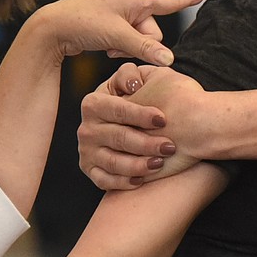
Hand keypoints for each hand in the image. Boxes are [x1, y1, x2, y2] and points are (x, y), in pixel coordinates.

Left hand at [40, 0, 202, 66]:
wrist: (53, 26)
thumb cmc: (85, 23)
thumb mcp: (117, 36)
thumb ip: (145, 48)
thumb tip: (170, 60)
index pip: (170, 0)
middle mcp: (132, 3)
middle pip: (155, 32)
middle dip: (142, 44)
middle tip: (118, 46)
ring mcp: (123, 15)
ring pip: (142, 40)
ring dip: (129, 48)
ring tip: (108, 47)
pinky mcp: (114, 26)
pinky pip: (129, 41)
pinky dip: (120, 48)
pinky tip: (104, 49)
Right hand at [79, 63, 173, 189]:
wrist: (143, 125)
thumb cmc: (146, 99)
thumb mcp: (140, 80)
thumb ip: (133, 74)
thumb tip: (132, 83)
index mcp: (94, 103)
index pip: (117, 109)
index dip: (140, 114)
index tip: (163, 119)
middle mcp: (87, 128)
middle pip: (117, 138)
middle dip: (145, 143)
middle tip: (169, 146)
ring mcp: (87, 151)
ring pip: (112, 162)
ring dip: (137, 165)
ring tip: (160, 163)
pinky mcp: (92, 170)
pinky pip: (105, 181)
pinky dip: (123, 182)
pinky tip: (142, 180)